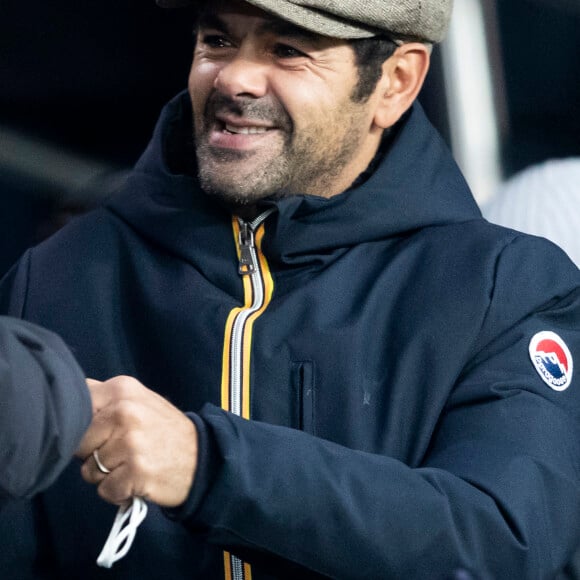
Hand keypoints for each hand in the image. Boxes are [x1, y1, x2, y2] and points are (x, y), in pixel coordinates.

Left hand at [77, 376, 197, 506]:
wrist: (204, 458)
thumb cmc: (165, 432)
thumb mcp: (139, 402)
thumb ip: (106, 399)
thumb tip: (67, 398)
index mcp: (122, 389)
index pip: (76, 407)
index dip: (82, 426)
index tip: (101, 432)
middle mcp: (124, 411)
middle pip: (78, 442)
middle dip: (93, 453)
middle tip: (122, 452)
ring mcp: (130, 442)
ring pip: (89, 470)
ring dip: (107, 476)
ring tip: (133, 465)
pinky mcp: (135, 471)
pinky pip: (105, 490)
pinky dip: (119, 492)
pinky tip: (138, 481)